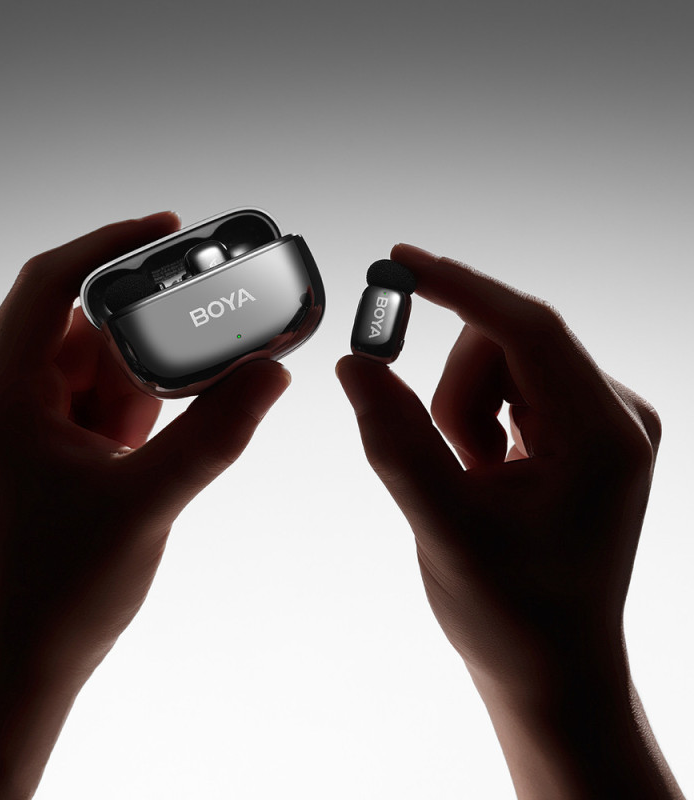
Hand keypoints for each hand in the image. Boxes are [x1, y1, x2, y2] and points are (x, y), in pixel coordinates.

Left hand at [0, 213, 289, 797]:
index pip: (51, 284)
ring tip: (150, 446)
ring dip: (137, 393)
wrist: (18, 663)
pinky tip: (141, 451)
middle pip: (81, 332)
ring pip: (88, 370)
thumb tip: (273, 372)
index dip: (111, 245)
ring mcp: (5, 424)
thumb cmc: (58, 591)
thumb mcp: (150, 500)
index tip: (168, 226)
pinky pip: (83, 403)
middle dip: (144, 350)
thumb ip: (218, 430)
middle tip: (197, 366)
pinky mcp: (24, 447)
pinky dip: (123, 415)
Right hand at [337, 244, 682, 798]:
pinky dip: (477, 418)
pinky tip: (487, 473)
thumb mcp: (442, 527)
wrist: (552, 664)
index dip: (459, 287)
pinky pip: (511, 385)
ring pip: (502, 361)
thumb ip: (394, 440)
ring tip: (470, 477)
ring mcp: (602, 422)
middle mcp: (615, 417)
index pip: (529, 328)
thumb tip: (354, 362)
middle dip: (456, 388)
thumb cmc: (509, 612)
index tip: (397, 262)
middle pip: (507, 342)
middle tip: (443, 453)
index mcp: (602, 438)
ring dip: (462, 409)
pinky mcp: (581, 430)